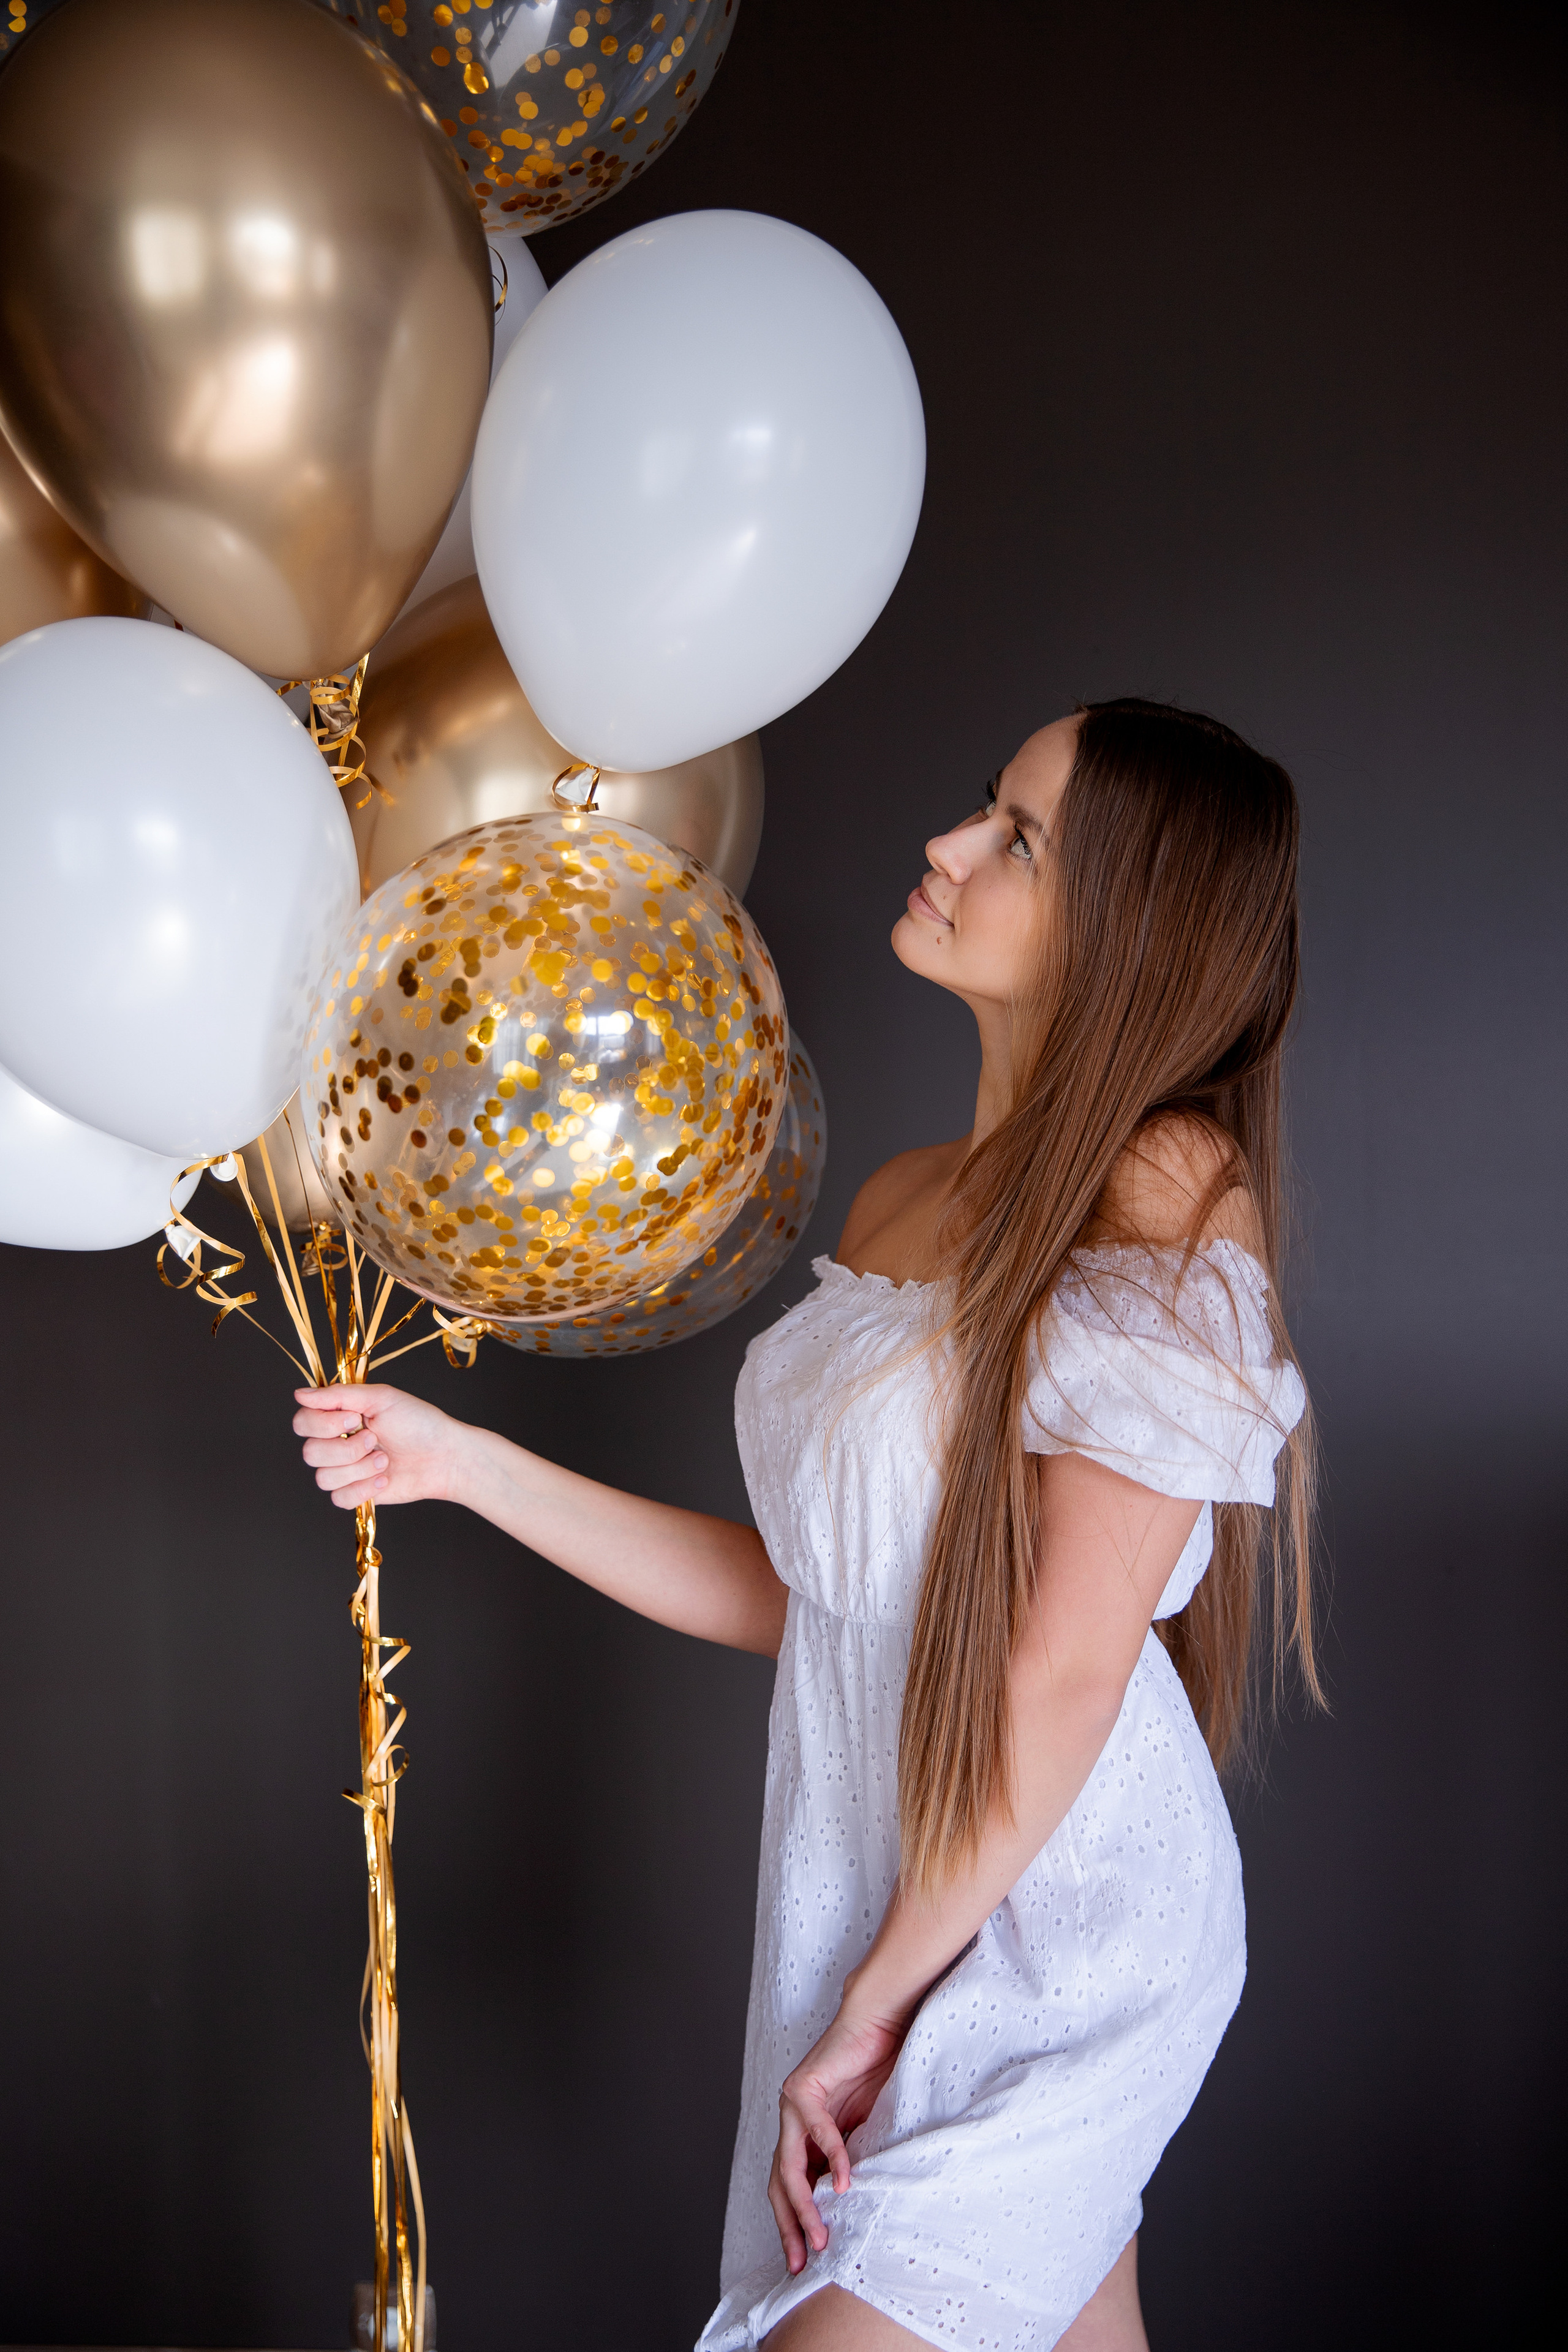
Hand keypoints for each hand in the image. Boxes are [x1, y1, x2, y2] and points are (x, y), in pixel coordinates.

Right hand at [292, 1382, 470, 1511]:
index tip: (355, 1419)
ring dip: (359, 1469)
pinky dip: (364, 1489)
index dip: (323, 1424)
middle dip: (346, 1449)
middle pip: (310, 1453)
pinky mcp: (355, 1493)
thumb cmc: (418, 1422)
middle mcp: (336, 1443)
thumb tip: (299, 1394)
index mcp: (338, 1417)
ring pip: (324, 1478)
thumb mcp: (381, 1398)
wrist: (444, 1456)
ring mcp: (345, 1470)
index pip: (302, 1423)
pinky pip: (339, 1498)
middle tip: (375, 1439)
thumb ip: (338, 1395)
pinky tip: (385, 1478)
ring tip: (385, 1459)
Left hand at [768, 1994, 908, 2274]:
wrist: (878, 2022)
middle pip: (780, 2184)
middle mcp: (791, 2122)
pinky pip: (815, 2129)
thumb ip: (854, 2158)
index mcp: (805, 2135)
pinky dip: (832, 2157)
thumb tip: (856, 2205)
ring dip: (806, 2203)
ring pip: (790, 2165)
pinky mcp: (805, 2086)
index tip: (802, 2263)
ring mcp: (793, 2104)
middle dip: (790, 2226)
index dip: (793, 2224)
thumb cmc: (876, 2070)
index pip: (791, 2188)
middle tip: (803, 2262)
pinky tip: (844, 2183)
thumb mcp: (866, 2128)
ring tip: (820, 2234)